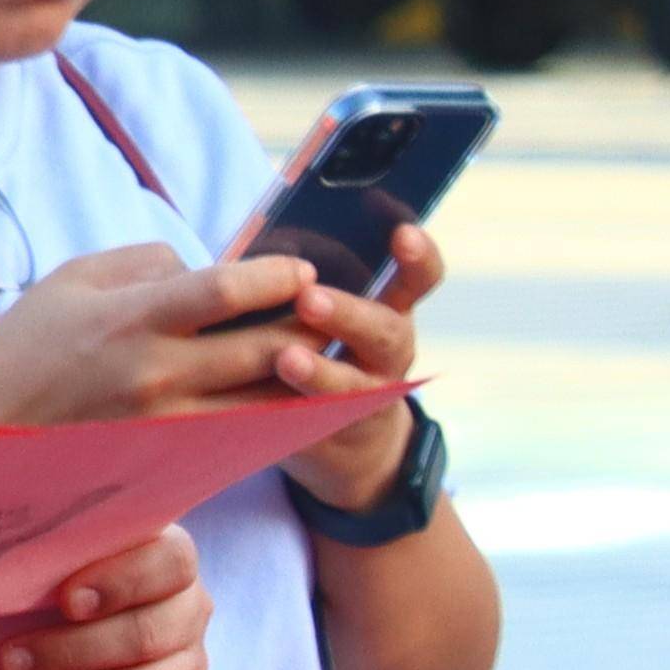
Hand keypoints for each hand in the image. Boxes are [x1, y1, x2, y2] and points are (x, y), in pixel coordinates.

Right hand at [0, 243, 362, 429]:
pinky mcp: (165, 458)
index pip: (229, 289)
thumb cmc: (21, 351)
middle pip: (266, 348)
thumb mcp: (70, 279)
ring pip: (265, 401)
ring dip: (300, 377)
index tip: (298, 272)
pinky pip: (239, 436)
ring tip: (314, 356)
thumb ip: (145, 261)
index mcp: (131, 320)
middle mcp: (155, 375)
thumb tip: (203, 265)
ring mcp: (164, 424)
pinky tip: (280, 399)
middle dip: (308, 326)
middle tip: (325, 313)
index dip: (278, 276)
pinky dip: (269, 417)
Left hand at [0, 521, 209, 669]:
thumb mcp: (27, 580)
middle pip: (149, 634)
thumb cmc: (23, 608)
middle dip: (68, 651)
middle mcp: (186, 617)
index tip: (67, 600)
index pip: (172, 561)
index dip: (124, 580)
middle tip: (4, 661)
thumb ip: (36, 565)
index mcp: (164, 564)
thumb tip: (1, 566)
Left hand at [278, 218, 442, 513]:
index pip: (418, 279)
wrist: (341, 437)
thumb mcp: (327, 314)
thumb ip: (302, 281)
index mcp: (389, 310)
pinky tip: (256, 410)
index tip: (403, 233)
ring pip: (351, 387)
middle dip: (348, 315)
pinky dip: (289, 417)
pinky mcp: (333, 435)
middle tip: (309, 298)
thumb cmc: (318, 349)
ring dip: (319, 373)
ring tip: (286, 358)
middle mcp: (386, 354)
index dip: (417, 258)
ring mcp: (367, 399)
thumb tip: (251, 234)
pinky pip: (315, 427)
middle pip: (384, 331)